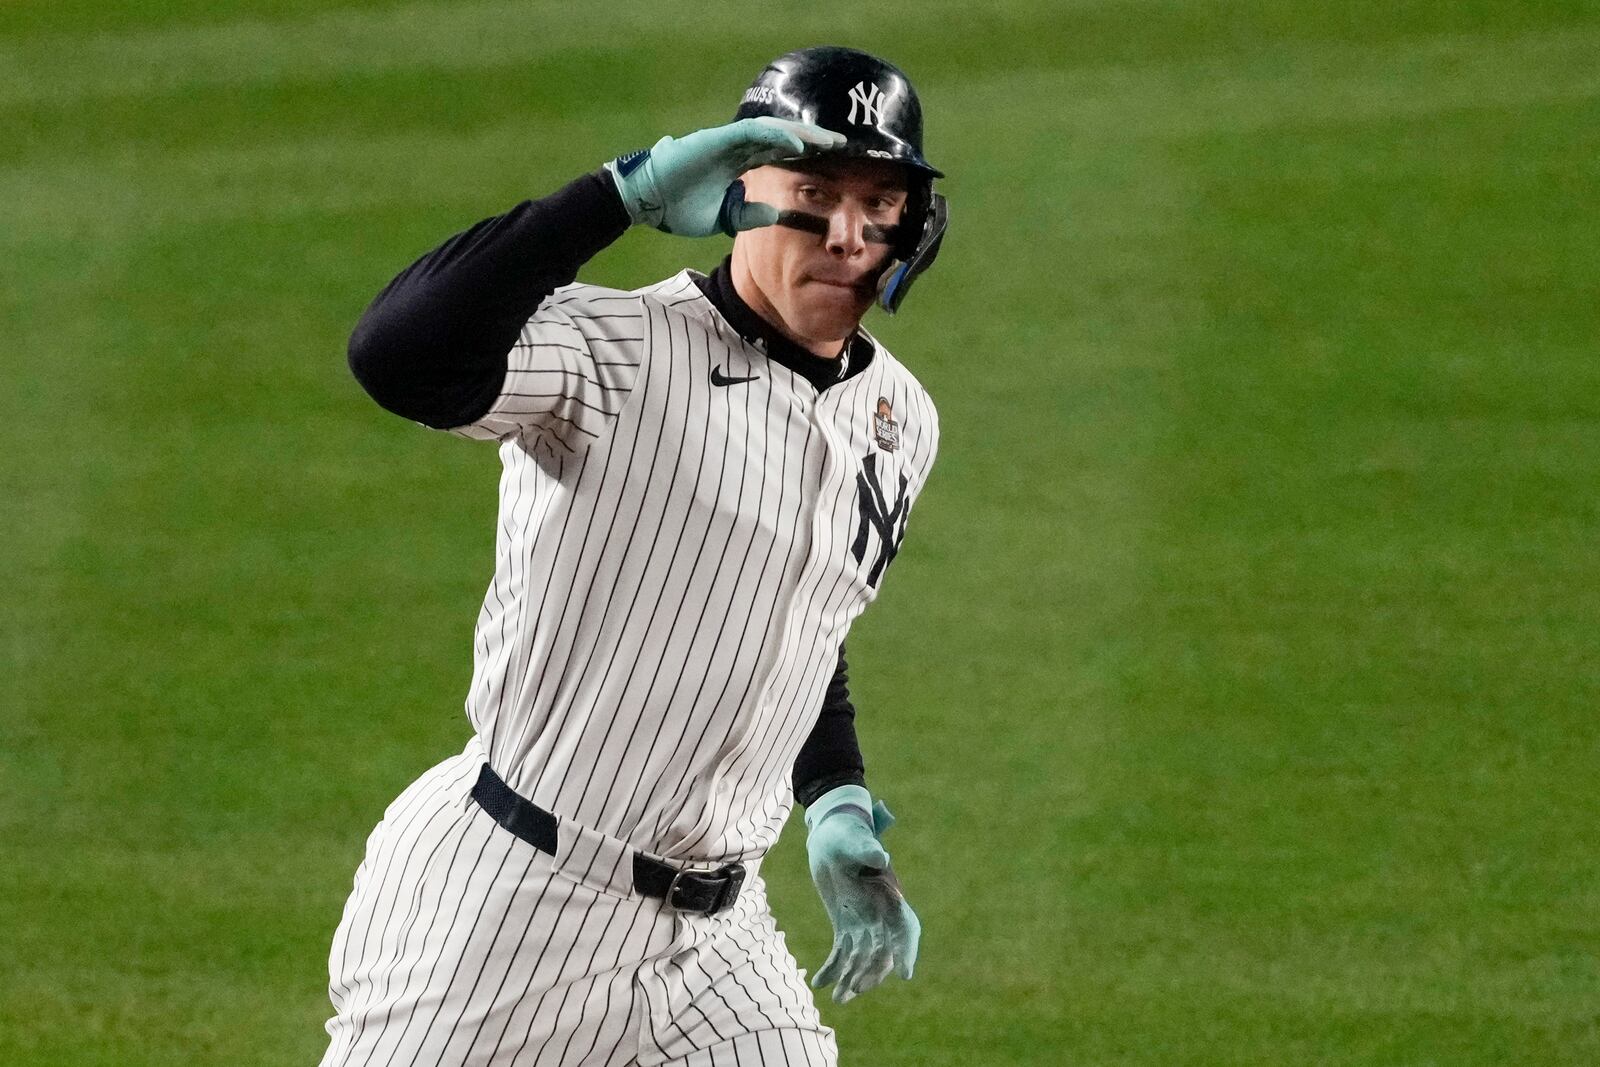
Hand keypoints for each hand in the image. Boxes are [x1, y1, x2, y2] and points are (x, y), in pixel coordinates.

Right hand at [606, 118, 844, 236]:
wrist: (646, 203)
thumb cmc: (678, 208)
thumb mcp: (723, 218)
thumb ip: (748, 214)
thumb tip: (776, 214)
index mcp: (738, 163)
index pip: (778, 153)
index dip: (805, 153)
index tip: (831, 159)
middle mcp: (737, 148)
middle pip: (782, 137)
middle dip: (812, 138)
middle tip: (842, 143)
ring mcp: (727, 141)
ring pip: (772, 130)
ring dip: (802, 133)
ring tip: (827, 140)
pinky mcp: (717, 140)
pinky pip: (753, 133)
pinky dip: (776, 137)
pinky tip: (798, 145)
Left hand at [804, 785, 920, 1003]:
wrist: (830, 836)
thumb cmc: (846, 833)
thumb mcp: (854, 839)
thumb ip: (867, 849)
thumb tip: (880, 857)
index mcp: (891, 895)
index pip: (906, 928)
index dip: (907, 950)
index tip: (905, 974)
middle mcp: (881, 913)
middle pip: (885, 951)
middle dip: (873, 972)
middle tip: (857, 989)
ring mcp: (864, 921)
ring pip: (863, 958)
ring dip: (853, 978)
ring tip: (838, 999)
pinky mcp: (846, 924)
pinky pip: (843, 952)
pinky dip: (833, 968)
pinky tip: (819, 983)